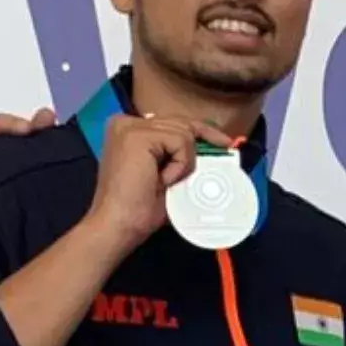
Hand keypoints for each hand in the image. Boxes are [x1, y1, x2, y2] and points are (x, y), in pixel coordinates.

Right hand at [81, 114, 234, 255]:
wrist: (119, 224)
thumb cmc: (139, 207)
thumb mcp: (166, 174)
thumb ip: (179, 157)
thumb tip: (209, 150)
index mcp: (129, 131)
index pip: (172, 123)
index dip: (199, 131)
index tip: (222, 141)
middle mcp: (126, 122)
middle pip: (180, 122)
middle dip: (206, 136)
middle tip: (226, 146)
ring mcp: (129, 126)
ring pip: (183, 132)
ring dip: (185, 161)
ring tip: (168, 182)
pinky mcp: (136, 135)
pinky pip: (180, 142)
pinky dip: (181, 164)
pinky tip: (163, 180)